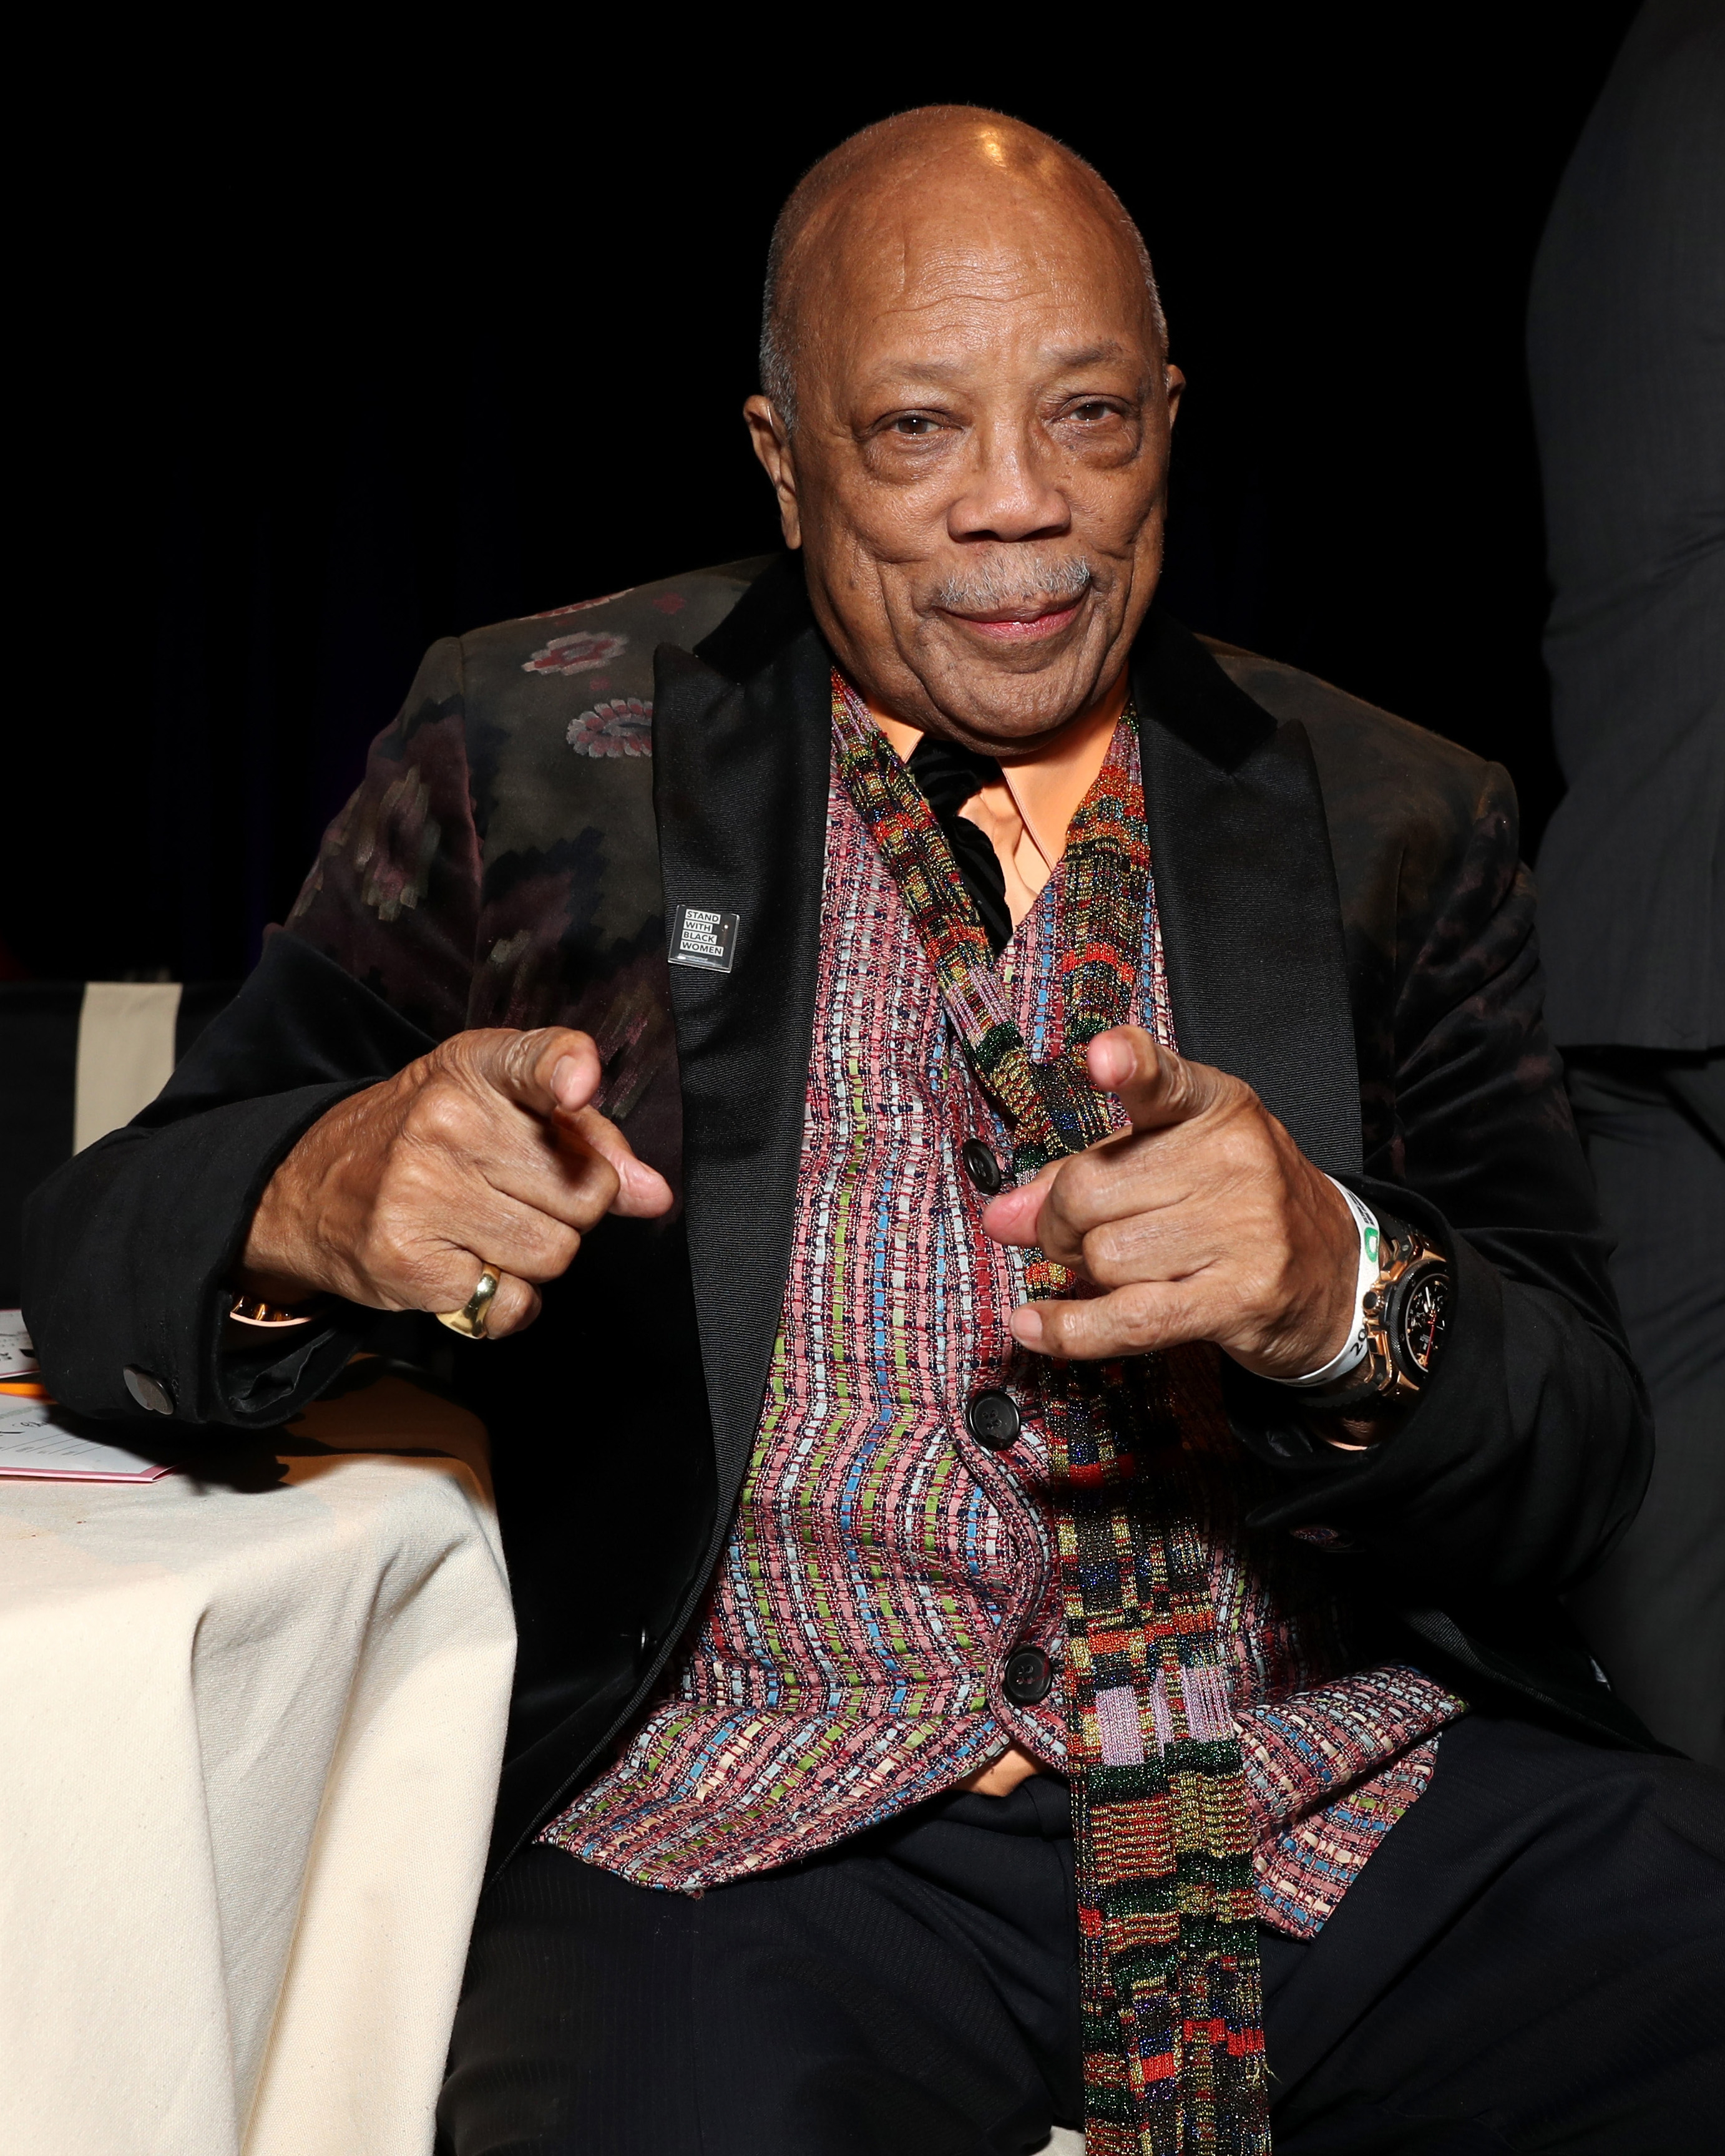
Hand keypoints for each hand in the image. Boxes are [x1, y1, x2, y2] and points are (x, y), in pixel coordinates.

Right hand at [238, 1028, 673, 1337]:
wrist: (307, 1190)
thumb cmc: (424, 1143)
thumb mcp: (497, 1111)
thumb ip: (585, 1141)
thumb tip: (652, 1194)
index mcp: (475, 1069)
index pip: (538, 1058)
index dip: (568, 1071)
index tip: (577, 1089)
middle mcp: (446, 1121)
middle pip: (582, 1191)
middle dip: (570, 1207)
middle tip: (517, 1196)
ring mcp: (421, 1192)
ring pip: (555, 1253)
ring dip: (538, 1257)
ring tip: (489, 1231)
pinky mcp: (408, 1261)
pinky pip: (510, 1303)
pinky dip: (504, 1302)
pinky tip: (471, 1269)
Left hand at [981, 1027, 1356, 1375]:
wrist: (1336, 1275)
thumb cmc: (1240, 1209)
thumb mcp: (1173, 1164)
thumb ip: (1084, 1175)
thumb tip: (1004, 1214)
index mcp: (1215, 1108)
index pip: (1164, 1079)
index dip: (1131, 1066)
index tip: (1103, 1057)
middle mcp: (1235, 1161)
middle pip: (1090, 1189)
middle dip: (1059, 1223)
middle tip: (1072, 1235)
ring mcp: (1243, 1230)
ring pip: (1104, 1256)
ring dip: (1088, 1274)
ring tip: (1119, 1270)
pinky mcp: (1238, 1298)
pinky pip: (1129, 1317)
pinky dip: (1072, 1329)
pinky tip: (1036, 1325)